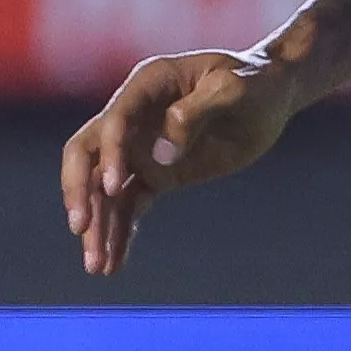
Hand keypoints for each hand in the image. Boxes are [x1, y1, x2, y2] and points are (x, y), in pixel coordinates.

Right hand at [64, 49, 300, 277]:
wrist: (271, 96)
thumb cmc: (254, 83)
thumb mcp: (234, 89)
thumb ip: (198, 113)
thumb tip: (161, 154)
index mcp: (146, 86)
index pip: (113, 122)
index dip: (108, 153)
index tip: (110, 187)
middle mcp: (133, 118)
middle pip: (88, 157)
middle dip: (80, 192)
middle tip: (80, 228)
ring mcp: (142, 148)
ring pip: (105, 190)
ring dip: (98, 226)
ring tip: (96, 267)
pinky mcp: (158, 173)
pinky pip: (130, 204)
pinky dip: (121, 232)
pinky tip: (113, 263)